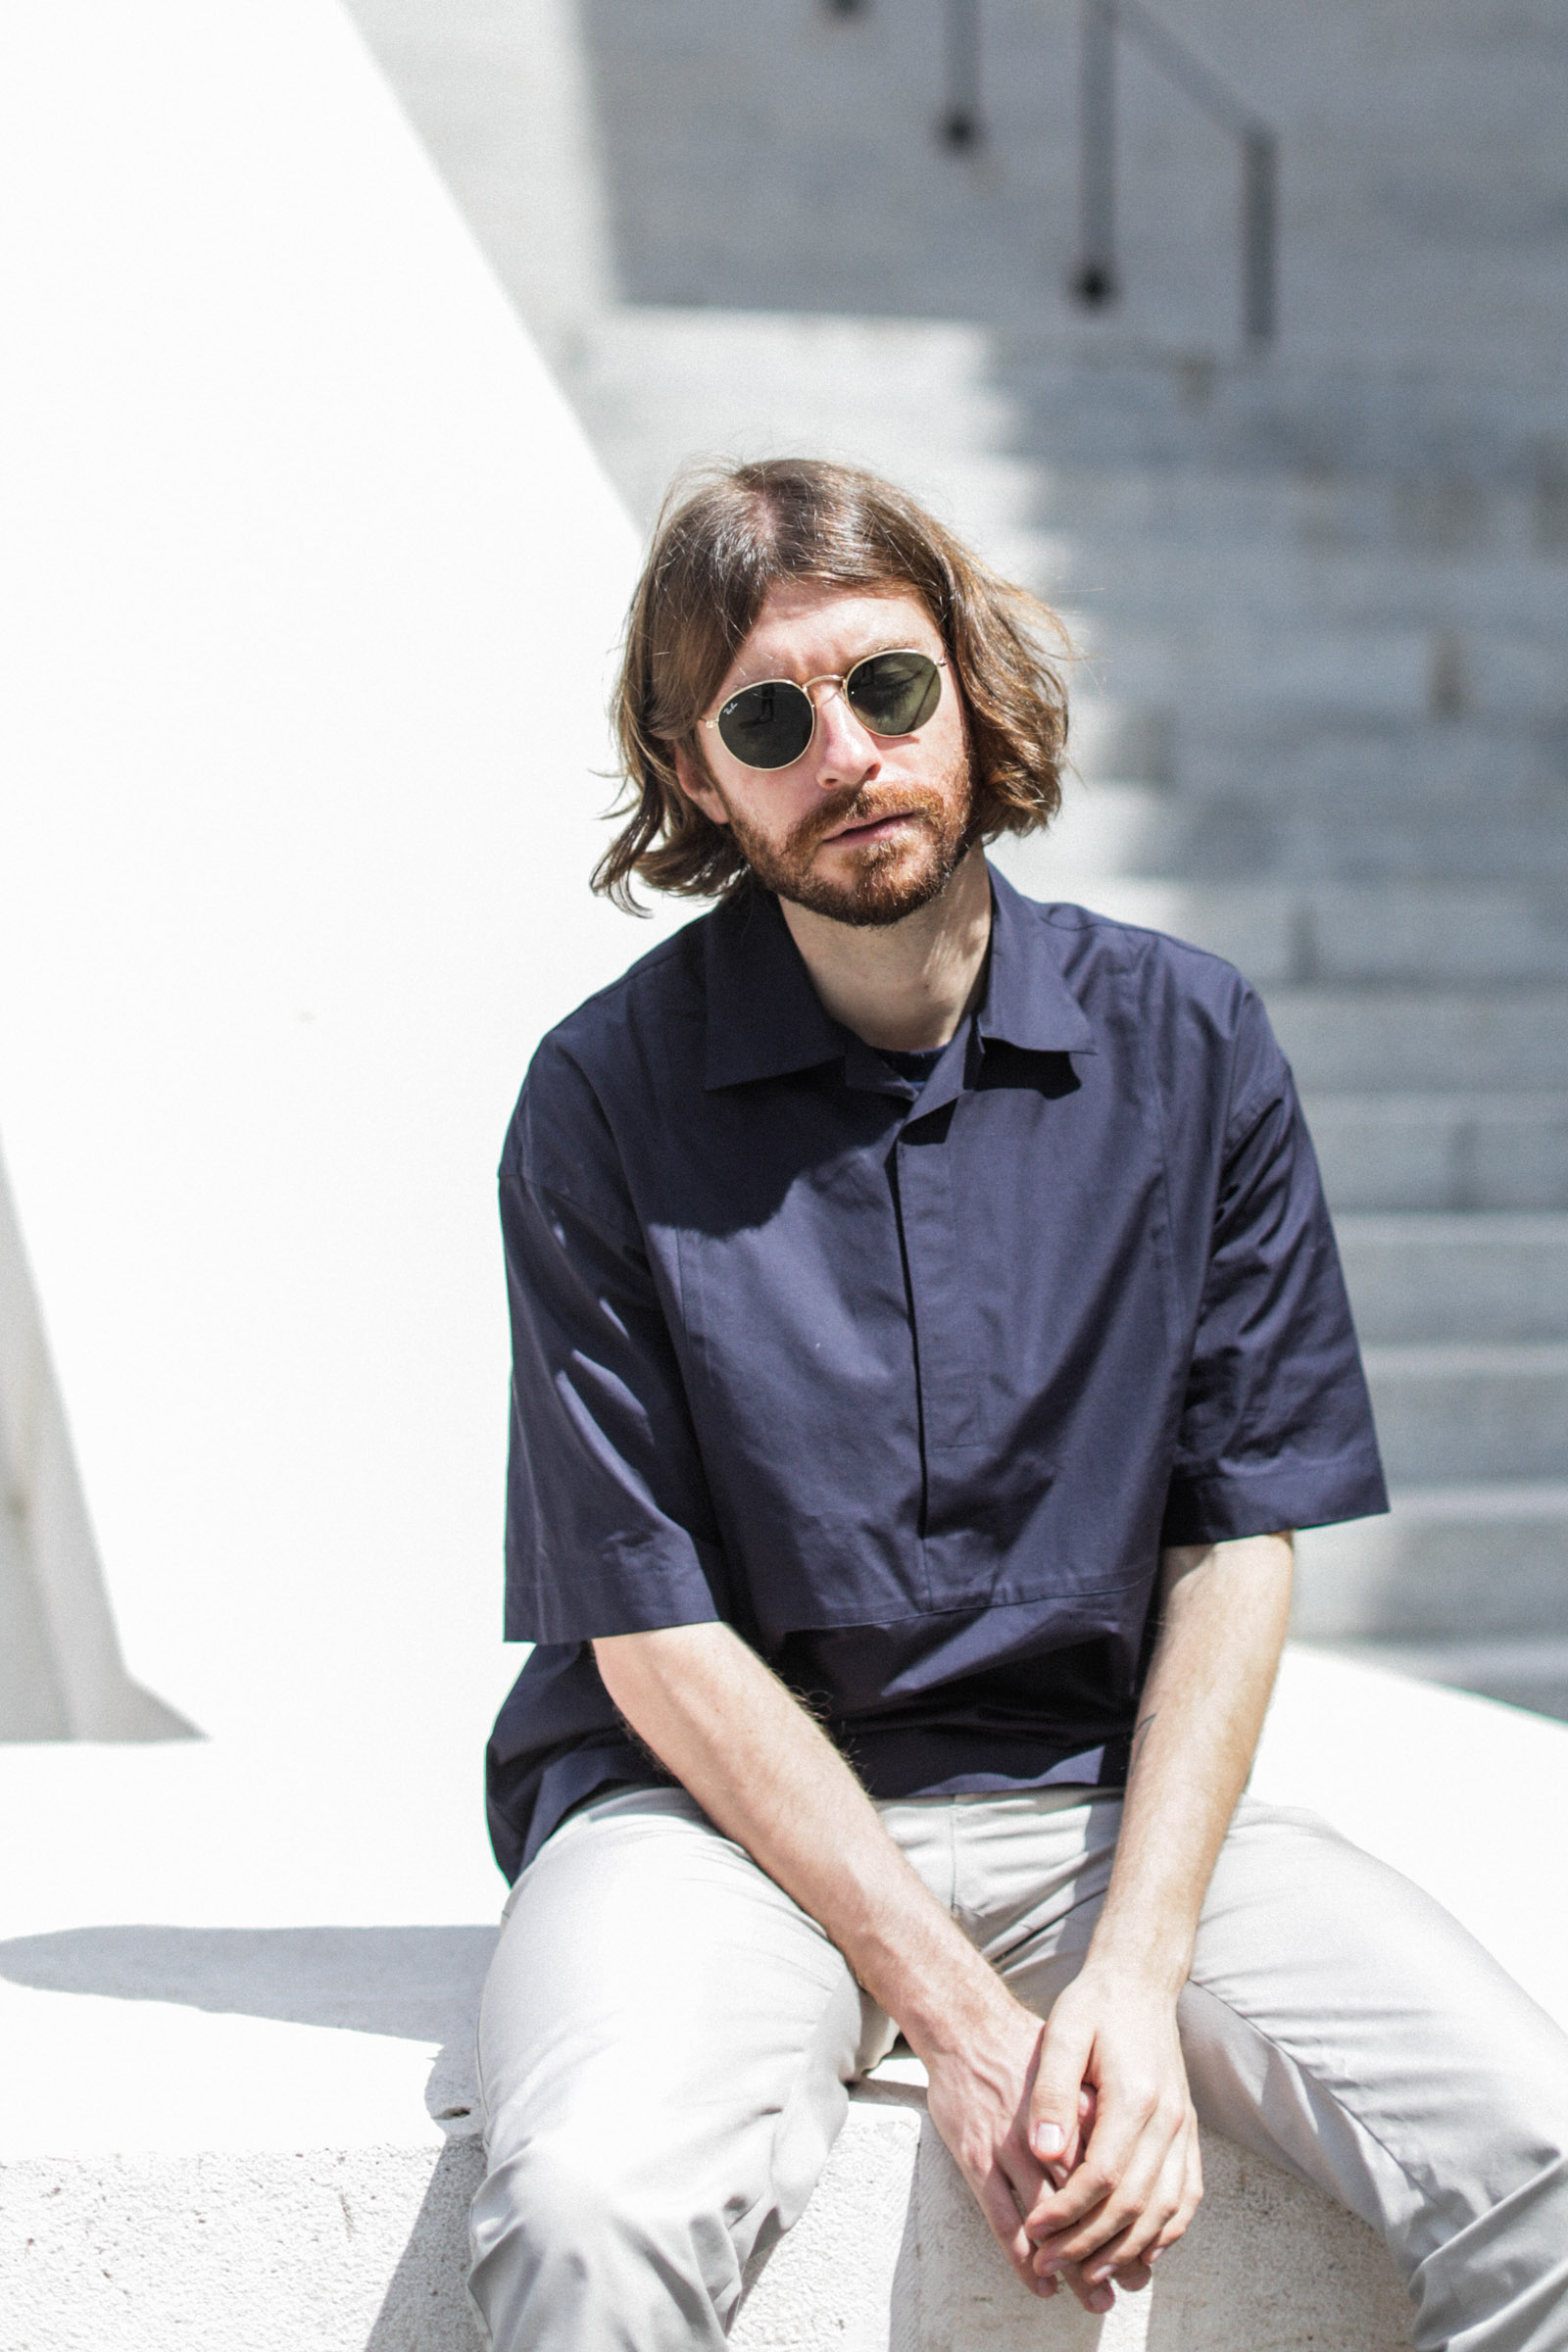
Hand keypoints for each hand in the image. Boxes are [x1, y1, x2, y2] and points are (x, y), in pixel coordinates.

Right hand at [920, 1993, 1137, 2313]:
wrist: (965, 2024)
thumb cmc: (1025, 2045)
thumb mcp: (1076, 2065)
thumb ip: (1100, 2108)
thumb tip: (1132, 2147)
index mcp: (1078, 2109)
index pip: (1112, 2173)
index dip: (1133, 2215)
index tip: (1149, 2249)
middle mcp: (1046, 2132)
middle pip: (1087, 2204)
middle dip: (1110, 2249)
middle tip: (1130, 2284)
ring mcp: (1008, 2148)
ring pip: (1047, 2220)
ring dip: (1071, 2265)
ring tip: (1093, 2296)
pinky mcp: (976, 2158)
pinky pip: (1001, 2219)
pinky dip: (1022, 2256)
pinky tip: (1038, 2282)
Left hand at [1022, 1965, 1202, 2293]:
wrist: (1140, 1982)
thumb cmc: (1093, 2007)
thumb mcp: (1062, 2034)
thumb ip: (1053, 2093)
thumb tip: (1043, 2153)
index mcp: (1134, 2096)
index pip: (1102, 2177)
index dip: (1067, 2214)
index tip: (1033, 2234)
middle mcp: (1169, 2118)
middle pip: (1133, 2204)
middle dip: (1089, 2244)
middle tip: (1050, 2266)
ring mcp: (1184, 2127)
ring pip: (1164, 2210)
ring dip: (1127, 2249)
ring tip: (1087, 2272)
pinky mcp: (1189, 2131)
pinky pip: (1186, 2196)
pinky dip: (1166, 2231)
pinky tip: (1139, 2250)